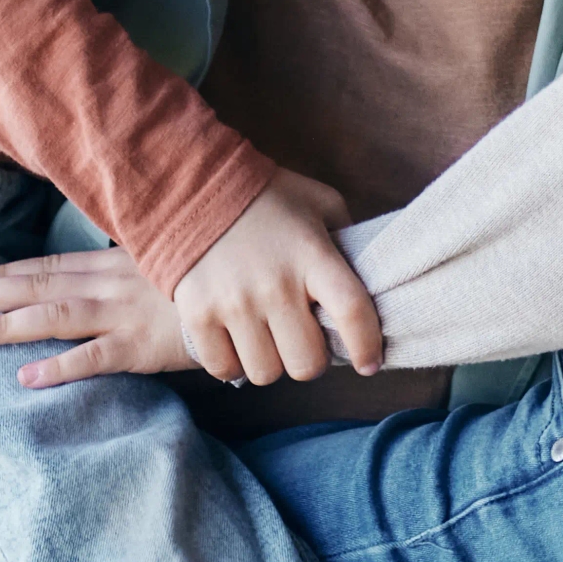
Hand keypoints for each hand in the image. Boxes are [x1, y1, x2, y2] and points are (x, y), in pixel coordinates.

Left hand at [0, 248, 192, 387]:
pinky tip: (26, 376)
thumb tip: (101, 270)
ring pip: (55, 317)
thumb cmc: (208, 280)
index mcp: (114, 263)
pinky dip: (59, 366)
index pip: (50, 265)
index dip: (7, 272)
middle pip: (40, 286)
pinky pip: (93, 357)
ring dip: (9, 324)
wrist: (249, 295)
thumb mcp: (166, 261)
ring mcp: (124, 314)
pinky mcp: (141, 346)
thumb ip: (131, 265)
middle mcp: (111, 284)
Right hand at [171, 172, 383, 386]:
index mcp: (312, 255)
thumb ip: (346, 238)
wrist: (192, 188)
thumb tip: (366, 276)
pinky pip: (224, 368)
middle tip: (304, 340)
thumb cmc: (265, 198)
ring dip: (272, 361)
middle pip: (307, 362)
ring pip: (267, 373)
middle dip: (312, 358)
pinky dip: (234, 362)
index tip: (370, 363)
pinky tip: (237, 340)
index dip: (367, 346)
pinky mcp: (198, 316)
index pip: (352, 312)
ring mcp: (234, 304)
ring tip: (268, 337)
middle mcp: (276, 285)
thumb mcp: (318, 203)